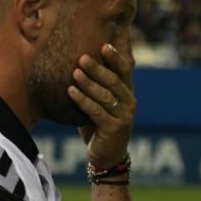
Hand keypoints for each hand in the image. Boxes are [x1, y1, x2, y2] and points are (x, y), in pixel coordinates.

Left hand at [67, 44, 135, 168]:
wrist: (106, 156)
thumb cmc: (98, 125)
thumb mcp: (99, 103)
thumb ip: (94, 85)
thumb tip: (74, 60)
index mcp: (127, 92)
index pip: (124, 70)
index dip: (115, 57)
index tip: (103, 45)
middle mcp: (129, 102)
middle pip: (114, 80)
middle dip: (97, 68)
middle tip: (82, 58)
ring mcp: (124, 115)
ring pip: (105, 95)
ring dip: (88, 83)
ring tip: (74, 73)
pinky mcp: (115, 128)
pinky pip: (96, 111)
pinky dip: (83, 100)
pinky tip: (70, 91)